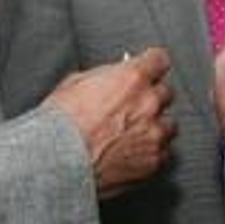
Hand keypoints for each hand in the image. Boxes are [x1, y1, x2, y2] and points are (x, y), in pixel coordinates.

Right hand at [44, 48, 175, 198]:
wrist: (56, 163)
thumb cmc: (59, 124)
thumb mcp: (76, 83)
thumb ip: (106, 76)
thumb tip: (113, 75)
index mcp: (132, 78)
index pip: (160, 60)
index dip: (152, 65)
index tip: (148, 69)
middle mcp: (149, 103)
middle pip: (166, 92)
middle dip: (150, 97)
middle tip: (131, 107)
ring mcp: (154, 134)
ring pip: (168, 124)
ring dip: (154, 126)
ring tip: (131, 133)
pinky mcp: (153, 161)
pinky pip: (163, 152)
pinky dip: (150, 151)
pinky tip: (130, 153)